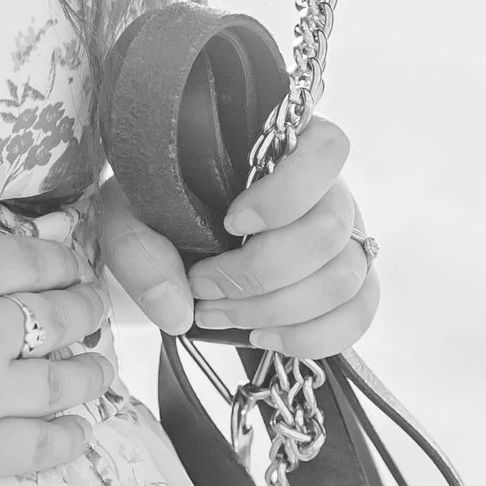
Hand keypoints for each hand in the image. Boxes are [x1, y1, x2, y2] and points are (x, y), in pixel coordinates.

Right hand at [0, 189, 113, 485]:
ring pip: (65, 382)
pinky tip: (79, 433)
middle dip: (88, 311)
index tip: (72, 269)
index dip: (66, 263)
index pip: (42, 261)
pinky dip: (70, 439)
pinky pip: (38, 448)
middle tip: (93, 314)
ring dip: (91, 373)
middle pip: (66, 316)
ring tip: (96, 371)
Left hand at [94, 116, 379, 360]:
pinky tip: (263, 336)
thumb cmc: (158, 210)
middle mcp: (328, 190)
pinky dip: (311, 338)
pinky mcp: (349, 285)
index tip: (231, 223)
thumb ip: (139, 250)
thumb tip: (178, 311)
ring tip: (218, 317)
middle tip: (202, 289)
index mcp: (287, 147)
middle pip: (329, 233)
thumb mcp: (128, 213)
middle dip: (259, 275)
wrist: (168, 237)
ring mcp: (345, 239)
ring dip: (276, 312)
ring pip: (344, 280)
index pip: (327, 151)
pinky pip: (357, 316)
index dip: (287, 194)